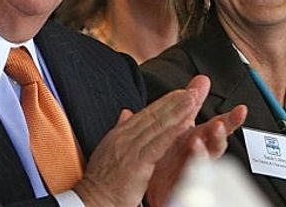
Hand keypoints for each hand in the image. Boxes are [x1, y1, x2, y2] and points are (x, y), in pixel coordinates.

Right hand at [74, 75, 210, 206]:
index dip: (163, 102)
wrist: (93, 200)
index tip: (179, 93)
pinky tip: (185, 124)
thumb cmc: (101, 181)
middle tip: (191, 90)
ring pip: (157, 126)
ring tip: (192, 100)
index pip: (144, 114)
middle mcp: (124, 137)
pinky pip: (158, 145)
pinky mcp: (137, 163)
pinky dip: (172, 132)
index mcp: (119, 134)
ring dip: (177, 111)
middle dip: (173, 101)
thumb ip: (120, 129)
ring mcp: (130, 149)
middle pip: (152, 115)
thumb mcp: (107, 149)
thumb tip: (126, 112)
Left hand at [146, 102, 247, 206]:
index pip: (215, 126)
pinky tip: (187, 170)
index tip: (241, 110)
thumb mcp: (179, 125)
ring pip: (202, 163)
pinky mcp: (183, 187)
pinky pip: (188, 182)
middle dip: (219, 135)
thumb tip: (201, 80)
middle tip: (219, 126)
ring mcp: (192, 171)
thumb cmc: (166, 157)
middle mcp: (197, 154)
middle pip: (214, 144)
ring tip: (196, 145)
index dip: (229, 119)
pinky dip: (188, 176)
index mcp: (195, 138)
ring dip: (201, 154)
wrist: (148, 188)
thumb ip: (189, 105)